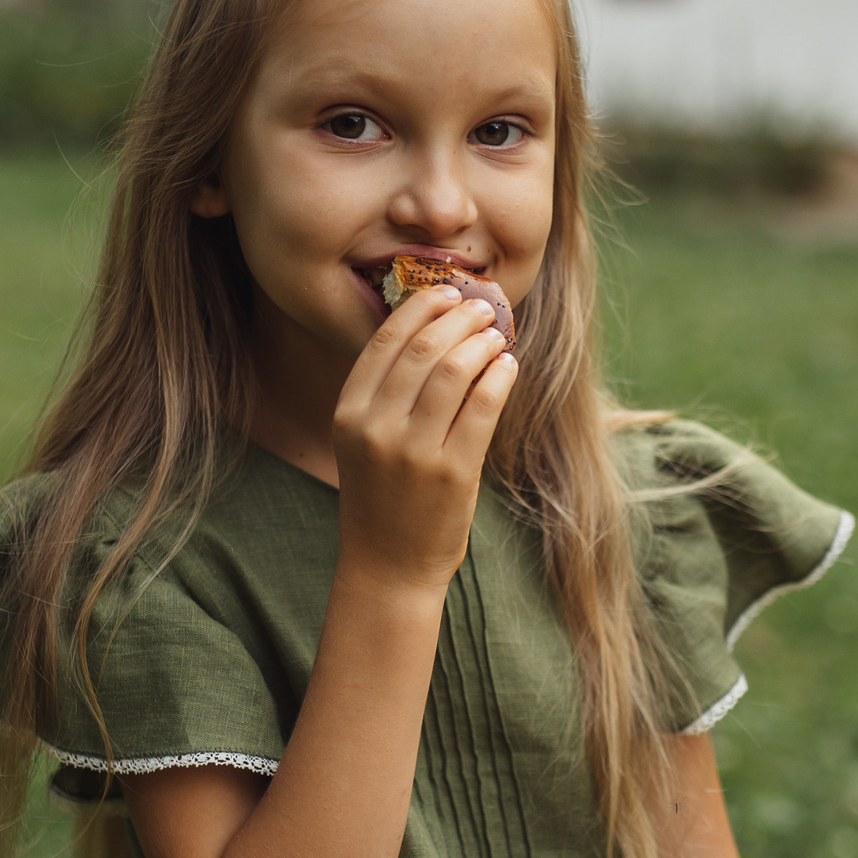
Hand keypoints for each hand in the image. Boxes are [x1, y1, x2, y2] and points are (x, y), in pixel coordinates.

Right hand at [331, 285, 518, 590]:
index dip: (421, 307)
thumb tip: (435, 329)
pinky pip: (483, 408)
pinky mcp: (452, 473)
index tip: (447, 292)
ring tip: (496, 335)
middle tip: (481, 307)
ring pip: (454, 372)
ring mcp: (414, 452)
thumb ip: (388, 392)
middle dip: (458, 318)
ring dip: (482, 344)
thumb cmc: (382, 497)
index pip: (386, 341)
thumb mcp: (364, 440)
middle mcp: (376, 428)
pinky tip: (508, 367)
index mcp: (349, 413)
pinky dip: (499, 379)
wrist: (387, 565)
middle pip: (424, 349)